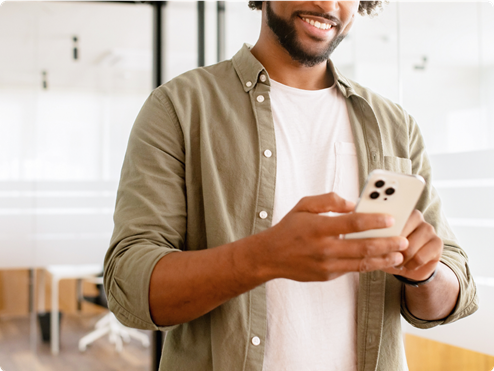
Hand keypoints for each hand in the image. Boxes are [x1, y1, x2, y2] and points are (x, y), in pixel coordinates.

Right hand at [258, 192, 407, 281]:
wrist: (270, 256)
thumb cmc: (289, 228)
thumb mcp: (304, 205)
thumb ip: (328, 201)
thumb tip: (352, 204)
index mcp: (318, 227)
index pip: (353, 223)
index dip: (374, 221)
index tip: (391, 219)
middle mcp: (324, 248)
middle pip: (363, 247)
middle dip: (387, 244)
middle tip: (404, 240)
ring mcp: (326, 265)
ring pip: (362, 263)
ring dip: (383, 259)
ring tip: (399, 255)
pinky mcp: (327, 276)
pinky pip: (352, 270)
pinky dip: (368, 265)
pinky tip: (379, 260)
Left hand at [382, 209, 442, 280]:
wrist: (410, 267)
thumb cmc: (391, 252)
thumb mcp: (379, 245)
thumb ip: (375, 238)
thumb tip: (367, 239)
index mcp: (399, 213)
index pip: (390, 221)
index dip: (383, 235)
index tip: (377, 244)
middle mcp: (417, 216)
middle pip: (399, 235)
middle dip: (392, 251)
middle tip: (389, 257)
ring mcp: (429, 228)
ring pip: (409, 248)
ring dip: (401, 260)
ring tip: (398, 262)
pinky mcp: (438, 242)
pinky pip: (419, 257)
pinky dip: (411, 265)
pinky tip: (409, 265)